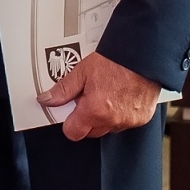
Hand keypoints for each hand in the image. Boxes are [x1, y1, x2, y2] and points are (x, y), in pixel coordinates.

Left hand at [36, 52, 160, 140]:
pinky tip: (121, 96)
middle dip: (86, 119)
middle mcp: (113, 120)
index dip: (69, 122)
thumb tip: (47, 99)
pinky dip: (121, 113)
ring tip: (106, 94)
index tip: (70, 111)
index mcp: (94, 111)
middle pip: (91, 132)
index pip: (73, 133)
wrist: (142, 56)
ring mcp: (129, 121)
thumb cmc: (115, 61)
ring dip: (104, 117)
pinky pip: (125, 123)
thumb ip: (63, 89)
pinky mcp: (142, 119)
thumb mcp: (82, 72)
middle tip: (89, 98)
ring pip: (108, 128)